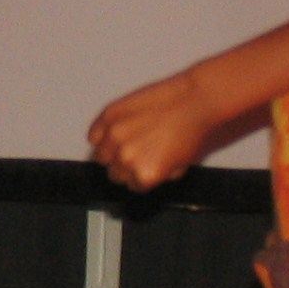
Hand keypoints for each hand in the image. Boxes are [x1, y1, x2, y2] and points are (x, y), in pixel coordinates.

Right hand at [88, 70, 216, 191]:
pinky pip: (93, 134)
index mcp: (145, 176)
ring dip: (111, 152)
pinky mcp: (110, 114)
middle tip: (138, 153)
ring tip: (127, 142)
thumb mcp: (180, 166)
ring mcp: (115, 135)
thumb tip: (144, 174)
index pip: (132, 186)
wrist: (196, 101)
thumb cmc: (193, 130)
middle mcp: (127, 158)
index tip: (145, 166)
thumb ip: (157, 175)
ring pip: (100, 156)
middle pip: (114, 174)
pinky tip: (114, 131)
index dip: (140, 176)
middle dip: (125, 166)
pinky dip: (100, 134)